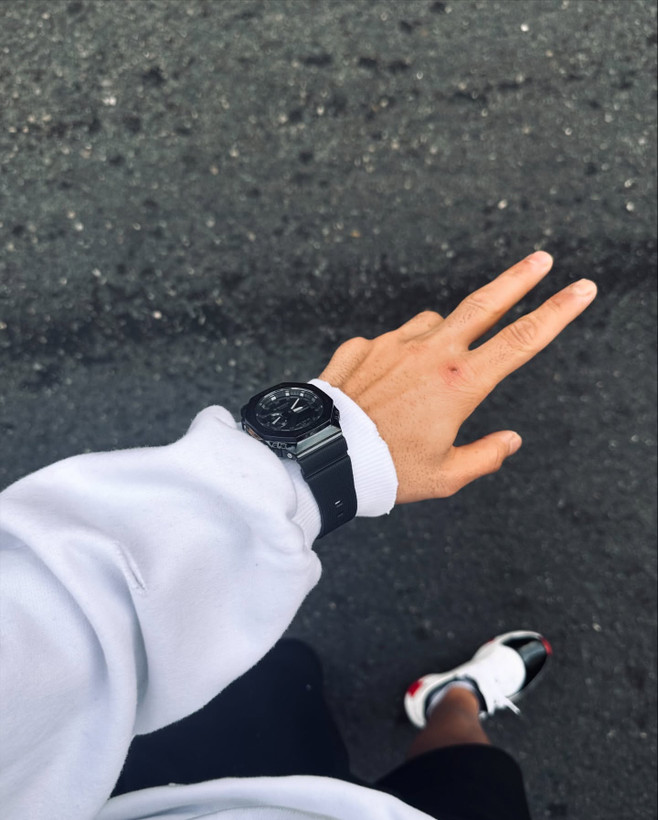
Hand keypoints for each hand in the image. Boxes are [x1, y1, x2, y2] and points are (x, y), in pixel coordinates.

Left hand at [319, 252, 596, 503]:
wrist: (320, 457)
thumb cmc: (385, 471)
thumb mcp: (444, 476)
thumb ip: (484, 456)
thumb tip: (510, 440)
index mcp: (460, 384)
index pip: (522, 340)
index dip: (558, 313)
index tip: (581, 288)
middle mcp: (430, 353)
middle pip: (484, 304)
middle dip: (518, 278)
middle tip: (542, 258)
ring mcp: (393, 344)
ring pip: (432, 324)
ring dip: (442, 336)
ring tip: (427, 378)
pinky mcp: (362, 346)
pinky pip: (389, 342)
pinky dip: (396, 355)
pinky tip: (384, 385)